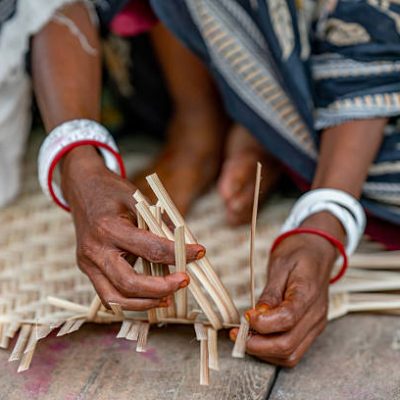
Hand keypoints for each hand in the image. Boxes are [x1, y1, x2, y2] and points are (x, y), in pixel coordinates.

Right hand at [61, 146, 204, 310]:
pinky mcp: (88, 269)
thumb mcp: (137, 198)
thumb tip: (185, 242)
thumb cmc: (111, 190)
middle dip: (161, 288)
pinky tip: (150, 298)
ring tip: (169, 298)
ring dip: (145, 303)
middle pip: (129, 283)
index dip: (178, 254)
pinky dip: (130, 301)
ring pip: (115, 298)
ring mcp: (88, 263)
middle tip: (184, 281)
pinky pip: (108, 295)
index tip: (200, 252)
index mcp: (108, 228)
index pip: (150, 249)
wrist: (81, 188)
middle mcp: (95, 250)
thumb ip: (160, 222)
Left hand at [230, 212, 343, 366]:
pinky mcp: (311, 330)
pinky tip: (257, 339)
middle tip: (236, 334)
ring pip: (290, 355)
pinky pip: (293, 351)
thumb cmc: (298, 254)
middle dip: (258, 345)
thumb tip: (257, 315)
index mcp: (308, 293)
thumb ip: (270, 292)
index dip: (262, 324)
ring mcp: (316, 324)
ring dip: (264, 352)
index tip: (245, 317)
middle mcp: (316, 314)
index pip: (287, 319)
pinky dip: (272, 352)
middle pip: (288, 344)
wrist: (318, 251)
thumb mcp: (280, 264)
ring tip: (244, 337)